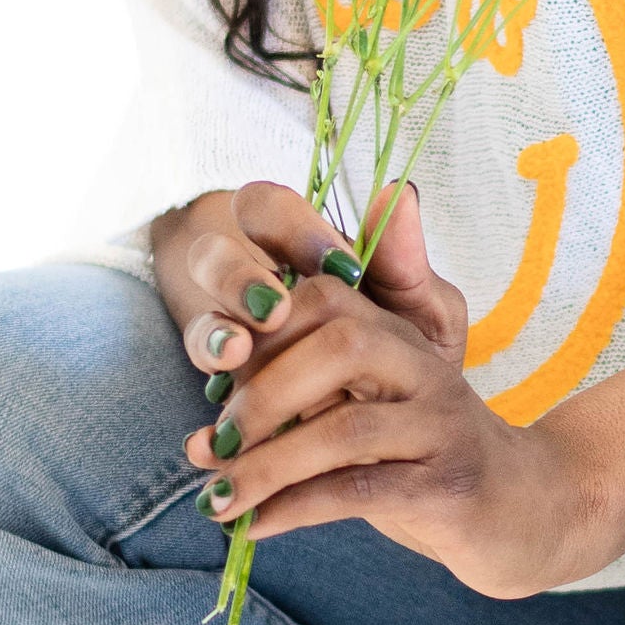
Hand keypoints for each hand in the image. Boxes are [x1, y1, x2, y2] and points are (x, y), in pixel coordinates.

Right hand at [151, 175, 466, 386]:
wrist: (405, 433)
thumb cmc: (414, 357)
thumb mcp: (424, 314)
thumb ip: (407, 263)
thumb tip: (400, 191)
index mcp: (307, 252)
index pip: (272, 211)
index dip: (294, 229)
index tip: (340, 268)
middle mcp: (260, 280)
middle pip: (217, 248)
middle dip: (239, 275)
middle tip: (274, 310)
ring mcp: (234, 328)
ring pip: (200, 311)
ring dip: (218, 325)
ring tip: (238, 353)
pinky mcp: (223, 377)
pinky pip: (201, 367)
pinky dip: (212, 390)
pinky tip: (222, 409)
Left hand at [165, 180, 593, 598]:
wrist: (525, 511)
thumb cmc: (425, 455)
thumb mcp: (372, 401)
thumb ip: (304, 375)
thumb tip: (213, 391)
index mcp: (399, 334)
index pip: (326, 294)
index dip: (261, 329)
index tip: (213, 382)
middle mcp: (425, 368)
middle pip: (339, 344)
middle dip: (261, 394)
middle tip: (211, 444)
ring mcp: (443, 426)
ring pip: (344, 429)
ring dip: (266, 466)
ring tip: (216, 499)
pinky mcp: (450, 487)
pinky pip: (360, 490)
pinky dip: (295, 508)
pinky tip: (255, 526)